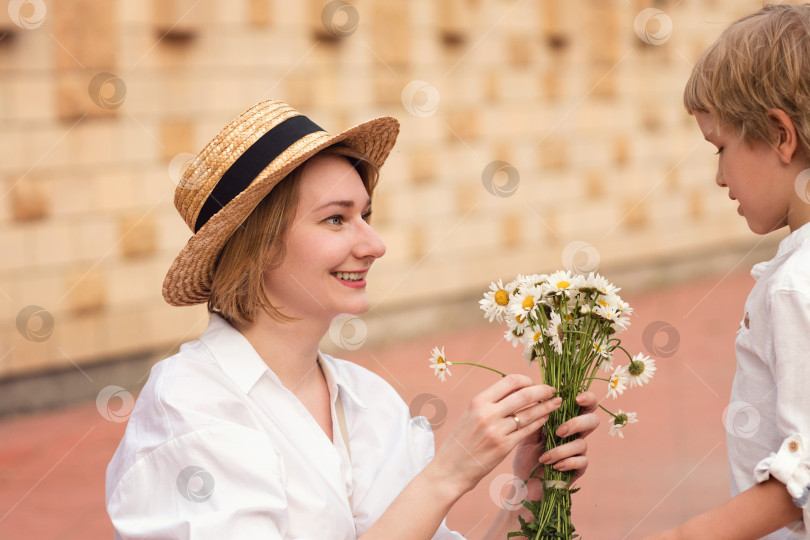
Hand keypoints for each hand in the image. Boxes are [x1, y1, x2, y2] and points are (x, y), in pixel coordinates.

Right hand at [432, 374, 561, 494]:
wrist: (450, 469)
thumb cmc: (460, 441)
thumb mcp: (469, 415)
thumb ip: (489, 403)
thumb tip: (514, 391)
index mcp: (478, 401)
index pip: (510, 381)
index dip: (527, 380)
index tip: (534, 384)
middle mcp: (487, 413)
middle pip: (524, 395)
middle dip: (542, 391)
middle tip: (552, 390)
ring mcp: (496, 431)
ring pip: (529, 413)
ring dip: (546, 407)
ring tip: (555, 404)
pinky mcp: (503, 447)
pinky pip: (527, 431)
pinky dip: (539, 422)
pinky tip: (545, 419)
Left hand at [513, 391, 598, 484]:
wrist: (524, 482)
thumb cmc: (526, 455)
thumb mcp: (527, 433)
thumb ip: (535, 415)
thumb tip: (540, 395)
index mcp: (565, 420)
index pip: (584, 404)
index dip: (588, 398)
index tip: (576, 398)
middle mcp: (576, 434)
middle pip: (593, 421)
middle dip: (578, 423)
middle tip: (559, 431)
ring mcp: (579, 451)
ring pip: (582, 443)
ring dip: (561, 450)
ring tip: (544, 458)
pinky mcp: (579, 468)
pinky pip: (582, 461)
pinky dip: (567, 462)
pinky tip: (554, 466)